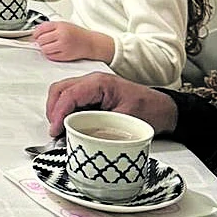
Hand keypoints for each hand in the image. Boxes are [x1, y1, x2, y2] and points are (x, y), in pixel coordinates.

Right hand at [45, 72, 177, 137]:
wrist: (163, 108)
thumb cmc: (149, 109)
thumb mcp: (124, 119)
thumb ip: (98, 125)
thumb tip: (77, 135)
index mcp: (100, 83)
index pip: (69, 94)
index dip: (58, 113)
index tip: (55, 130)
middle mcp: (93, 81)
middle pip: (60, 90)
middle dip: (53, 110)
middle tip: (55, 130)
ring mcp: (91, 87)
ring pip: (63, 93)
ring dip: (57, 110)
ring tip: (60, 129)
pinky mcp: (92, 95)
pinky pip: (71, 99)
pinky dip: (65, 111)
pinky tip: (68, 125)